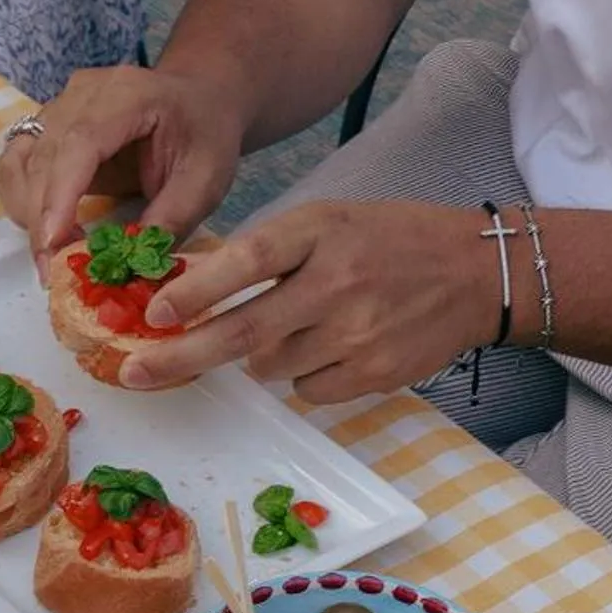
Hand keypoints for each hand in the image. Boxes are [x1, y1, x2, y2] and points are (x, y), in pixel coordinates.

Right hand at [0, 64, 245, 263]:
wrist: (197, 98)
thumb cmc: (205, 133)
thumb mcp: (205, 179)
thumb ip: (171, 220)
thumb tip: (129, 268)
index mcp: (126, 95)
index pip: (78, 143)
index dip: (60, 197)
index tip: (53, 248)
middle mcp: (81, 95)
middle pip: (41, 158)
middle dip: (42, 222)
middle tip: (56, 274)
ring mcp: (58, 109)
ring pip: (19, 165)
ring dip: (28, 216)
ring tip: (56, 255)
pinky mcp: (46, 130)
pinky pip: (15, 168)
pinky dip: (22, 204)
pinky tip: (50, 231)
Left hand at [119, 197, 498, 397]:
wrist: (475, 273)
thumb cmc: (390, 242)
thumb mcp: (331, 222)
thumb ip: (271, 253)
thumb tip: (192, 291)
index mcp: (321, 230)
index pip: (247, 261)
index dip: (196, 291)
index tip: (153, 313)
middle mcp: (336, 282)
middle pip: (243, 331)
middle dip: (182, 356)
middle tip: (136, 373)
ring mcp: (355, 333)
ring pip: (270, 367)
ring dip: (263, 356)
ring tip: (305, 325)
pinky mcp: (371, 373)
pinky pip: (307, 390)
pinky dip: (305, 376)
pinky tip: (336, 346)